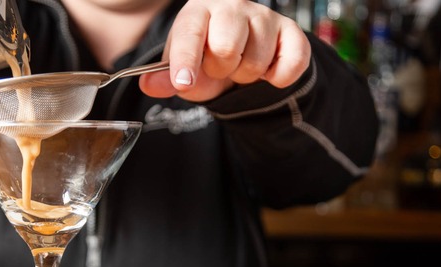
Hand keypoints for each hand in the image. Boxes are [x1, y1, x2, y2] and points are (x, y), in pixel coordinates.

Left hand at [139, 0, 310, 101]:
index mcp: (198, 12)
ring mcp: (264, 16)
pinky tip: (268, 71)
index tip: (182, 82)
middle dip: (221, 70)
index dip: (186, 59)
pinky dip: (278, 78)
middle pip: (226, 48)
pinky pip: (291, 64)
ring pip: (256, 61)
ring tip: (241, 65)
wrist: (242, 56)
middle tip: (220, 67)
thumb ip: (164, 80)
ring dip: (247, 76)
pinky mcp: (291, 31)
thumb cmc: (206, 60)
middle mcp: (232, 6)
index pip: (190, 33)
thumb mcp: (182, 71)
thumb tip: (148, 85)